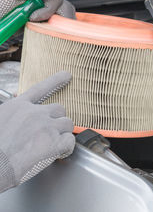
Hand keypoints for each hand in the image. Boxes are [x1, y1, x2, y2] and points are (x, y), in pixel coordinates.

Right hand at [0, 71, 74, 192]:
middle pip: (59, 109)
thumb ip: (12, 116)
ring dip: (63, 133)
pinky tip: (58, 153)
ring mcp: (46, 126)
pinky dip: (67, 148)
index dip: (56, 80)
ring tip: (51, 144)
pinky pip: (70, 141)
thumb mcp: (0, 119)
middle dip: (57, 120)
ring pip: (68, 124)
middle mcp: (35, 113)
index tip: (67, 75)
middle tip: (49, 133)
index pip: (41, 89)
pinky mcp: (54, 142)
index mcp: (18, 107)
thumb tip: (19, 121)